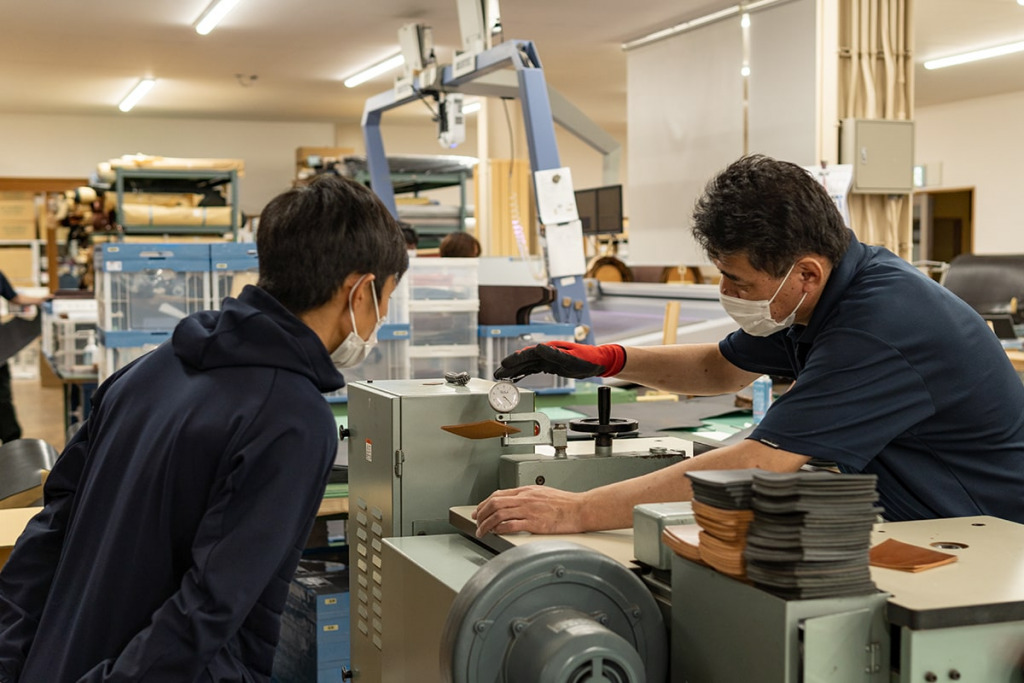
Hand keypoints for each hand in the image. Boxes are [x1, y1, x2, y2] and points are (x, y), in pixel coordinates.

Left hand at [473, 486, 586, 536]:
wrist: (579, 509)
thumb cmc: (565, 503)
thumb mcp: (542, 493)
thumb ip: (527, 497)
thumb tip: (513, 504)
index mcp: (526, 490)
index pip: (498, 495)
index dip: (484, 503)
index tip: (479, 511)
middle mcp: (525, 498)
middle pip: (494, 503)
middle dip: (481, 514)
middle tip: (476, 522)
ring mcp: (529, 510)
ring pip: (499, 514)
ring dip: (486, 524)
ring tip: (482, 531)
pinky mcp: (534, 523)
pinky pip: (511, 525)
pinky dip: (499, 529)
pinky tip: (496, 533)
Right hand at [493, 341, 625, 380]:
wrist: (599, 362)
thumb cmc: (588, 359)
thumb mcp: (572, 358)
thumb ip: (554, 354)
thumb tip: (538, 347)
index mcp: (550, 348)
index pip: (528, 354)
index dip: (515, 359)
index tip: (504, 364)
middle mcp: (546, 352)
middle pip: (524, 359)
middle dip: (510, 366)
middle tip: (497, 374)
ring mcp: (547, 358)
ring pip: (527, 365)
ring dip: (514, 370)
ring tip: (502, 377)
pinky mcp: (550, 365)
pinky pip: (533, 369)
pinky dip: (523, 373)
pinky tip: (516, 377)